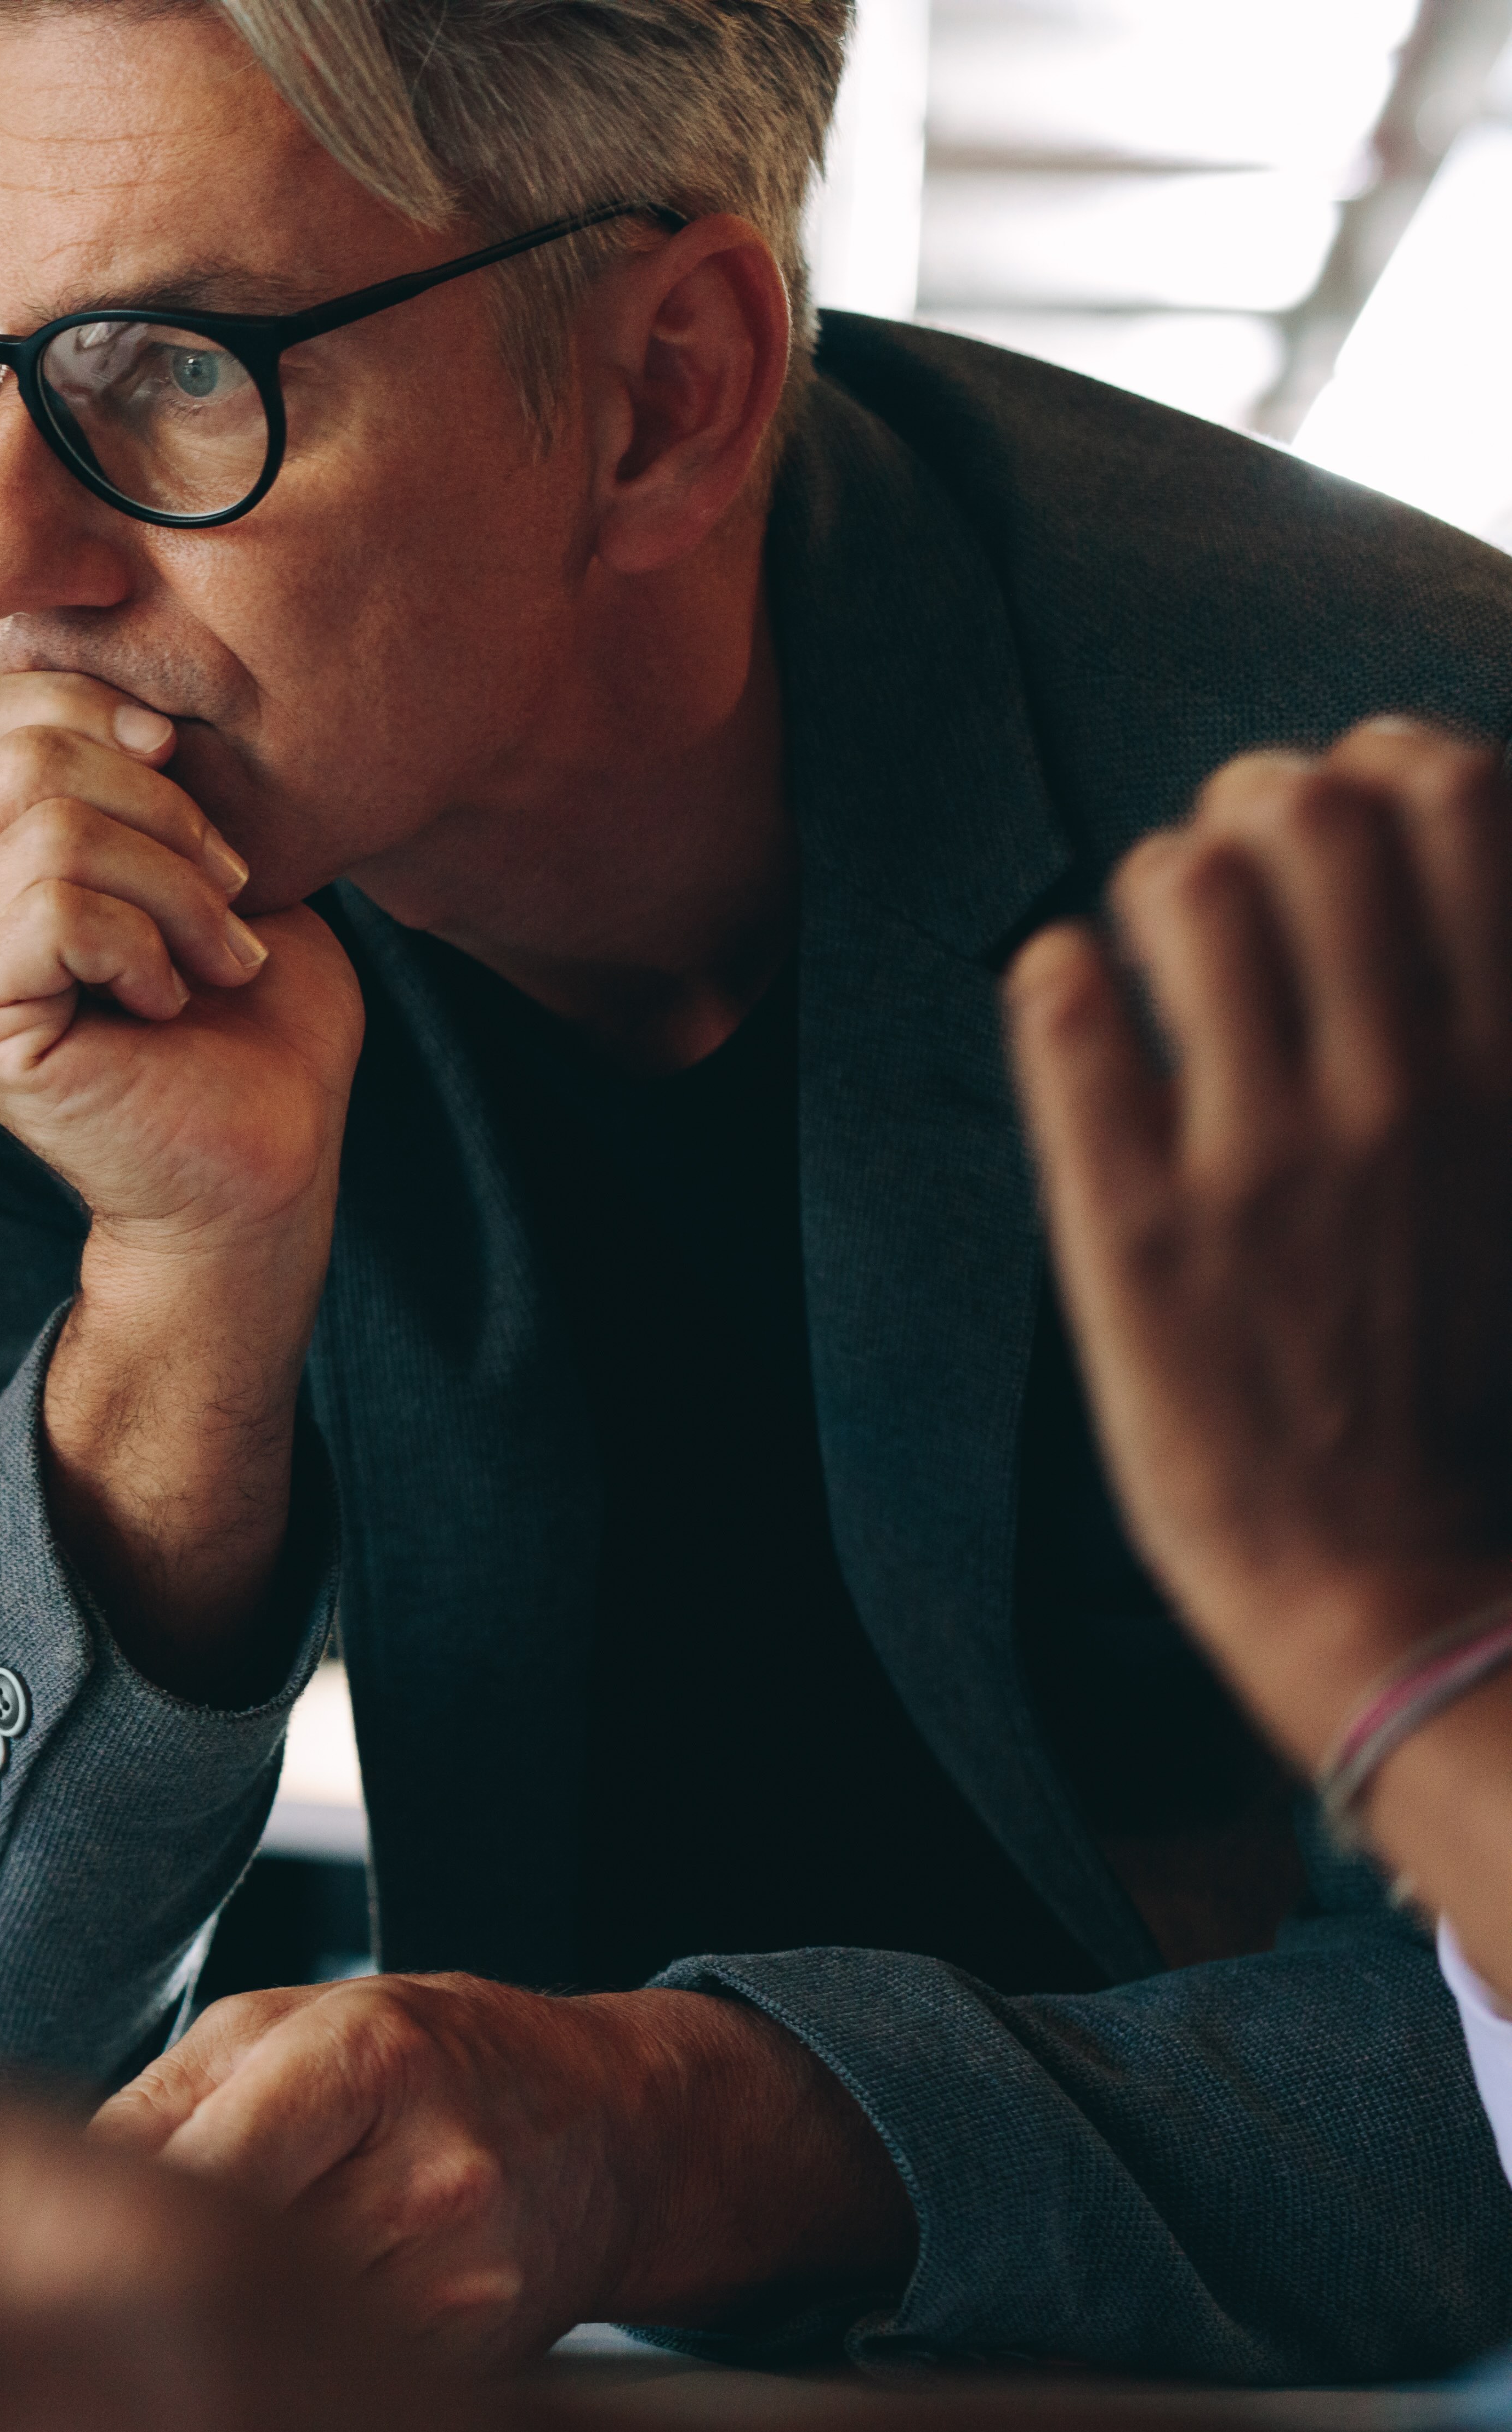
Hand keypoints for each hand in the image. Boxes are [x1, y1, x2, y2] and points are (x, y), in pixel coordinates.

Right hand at [0, 673, 364, 1265]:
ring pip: (48, 832)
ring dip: (172, 888)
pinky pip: (52, 910)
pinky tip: (167, 1004)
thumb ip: (148, 784)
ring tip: (218, 961)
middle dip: (163, 811)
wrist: (260, 1179)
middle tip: (230, 900)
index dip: (88, 709)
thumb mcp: (210, 869)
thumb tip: (135, 706)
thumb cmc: (253, 1033)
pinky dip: (141, 943)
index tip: (180, 764)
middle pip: (23, 760)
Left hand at [91, 1976, 908, 2364]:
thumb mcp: (281, 2022)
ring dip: (208, 2343)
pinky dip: (287, 2380)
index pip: (196, 2162)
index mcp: (363, 2058)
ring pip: (283, 2341)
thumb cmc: (423, 2054)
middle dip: (144, 2287)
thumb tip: (35, 2188)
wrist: (620, 2125)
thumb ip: (164, 2097)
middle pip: (233, 2264)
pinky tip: (257, 2358)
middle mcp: (426, 2169)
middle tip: (72, 2301)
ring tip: (159, 2330)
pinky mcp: (491, 2351)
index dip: (103, 2217)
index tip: (32, 2245)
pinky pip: (348, 2383)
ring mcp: (468, 2273)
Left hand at [1005, 718, 1511, 1765]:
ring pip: (1185, 887)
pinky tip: (1074, 992)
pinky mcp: (1128, 1218)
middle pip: (1314, 813)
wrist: (1384, 1570)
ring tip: (1158, 926)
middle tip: (1238, 853)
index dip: (1388, 765)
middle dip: (1259, 800)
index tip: (1358, 800)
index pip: (1461, 799)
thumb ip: (1507, 1029)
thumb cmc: (1473, 1371)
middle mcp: (1398, 1084)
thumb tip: (1471, 878)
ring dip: (1162, 874)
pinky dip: (1060, 974)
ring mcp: (1257, 1151)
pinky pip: (1066, 1016)